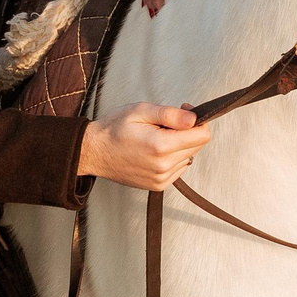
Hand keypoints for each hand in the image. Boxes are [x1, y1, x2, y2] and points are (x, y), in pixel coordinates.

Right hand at [77, 102, 210, 191]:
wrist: (94, 152)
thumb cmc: (113, 129)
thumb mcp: (141, 111)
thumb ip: (170, 115)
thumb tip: (194, 118)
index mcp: (161, 146)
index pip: (202, 136)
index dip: (198, 120)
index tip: (184, 112)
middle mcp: (163, 166)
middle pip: (197, 146)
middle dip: (187, 132)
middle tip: (164, 124)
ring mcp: (161, 178)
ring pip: (188, 157)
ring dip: (179, 146)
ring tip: (155, 138)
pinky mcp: (158, 185)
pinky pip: (178, 168)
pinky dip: (172, 158)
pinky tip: (154, 151)